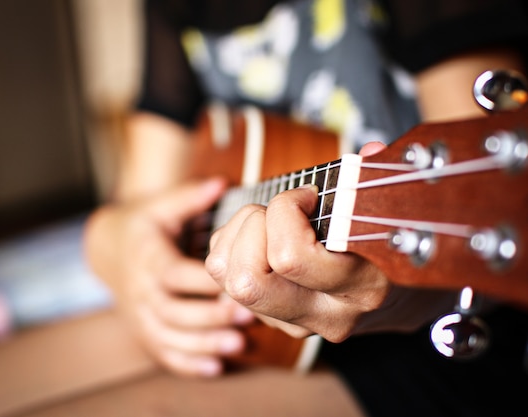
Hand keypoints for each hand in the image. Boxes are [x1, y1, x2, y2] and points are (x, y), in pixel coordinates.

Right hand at [84, 178, 254, 376]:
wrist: (108, 248)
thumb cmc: (142, 225)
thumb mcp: (161, 206)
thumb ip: (189, 197)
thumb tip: (220, 183)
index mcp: (147, 258)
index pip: (173, 274)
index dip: (204, 282)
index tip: (238, 282)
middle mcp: (139, 290)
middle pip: (172, 311)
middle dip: (210, 317)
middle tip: (247, 317)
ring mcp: (138, 314)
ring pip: (168, 337)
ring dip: (203, 344)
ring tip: (237, 345)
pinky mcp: (143, 330)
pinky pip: (162, 352)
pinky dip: (187, 363)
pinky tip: (215, 368)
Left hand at [205, 143, 455, 341]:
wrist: (401, 300)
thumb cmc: (394, 246)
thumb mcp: (396, 215)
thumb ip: (383, 182)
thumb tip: (371, 153)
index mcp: (359, 289)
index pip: (290, 257)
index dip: (286, 211)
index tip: (308, 195)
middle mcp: (321, 314)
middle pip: (247, 281)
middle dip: (253, 228)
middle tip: (278, 211)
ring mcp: (292, 321)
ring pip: (227, 279)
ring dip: (238, 235)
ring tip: (269, 222)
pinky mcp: (269, 315)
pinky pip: (222, 275)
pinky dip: (230, 244)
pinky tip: (261, 237)